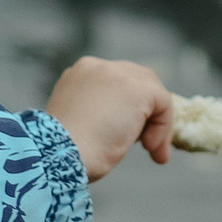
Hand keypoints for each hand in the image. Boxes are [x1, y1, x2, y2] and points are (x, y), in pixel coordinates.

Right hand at [47, 56, 173, 181]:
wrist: (58, 155)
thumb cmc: (65, 151)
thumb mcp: (81, 123)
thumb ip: (102, 112)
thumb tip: (128, 124)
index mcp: (80, 74)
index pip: (117, 82)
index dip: (129, 108)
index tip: (133, 137)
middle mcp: (97, 66)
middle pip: (138, 79)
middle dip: (148, 112)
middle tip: (148, 144)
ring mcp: (117, 74)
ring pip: (152, 92)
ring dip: (157, 122)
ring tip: (151, 150)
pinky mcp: (136, 89)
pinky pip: (163, 103)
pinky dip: (162, 127)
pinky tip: (150, 148)